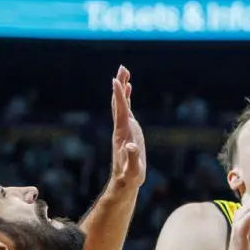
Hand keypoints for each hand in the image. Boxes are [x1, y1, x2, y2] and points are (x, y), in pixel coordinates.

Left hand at [109, 66, 145, 190]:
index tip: (116, 80)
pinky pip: (126, 109)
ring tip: (125, 72)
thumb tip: (131, 147)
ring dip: (123, 87)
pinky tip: (129, 88)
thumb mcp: (132, 171)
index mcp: (122, 133)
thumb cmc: (129, 177)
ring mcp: (124, 127)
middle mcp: (121, 127)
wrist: (125, 181)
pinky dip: (127, 96)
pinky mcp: (129, 130)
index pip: (120, 110)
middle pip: (118, 102)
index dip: (119, 96)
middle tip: (122, 68)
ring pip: (121, 103)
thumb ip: (132, 159)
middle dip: (120, 85)